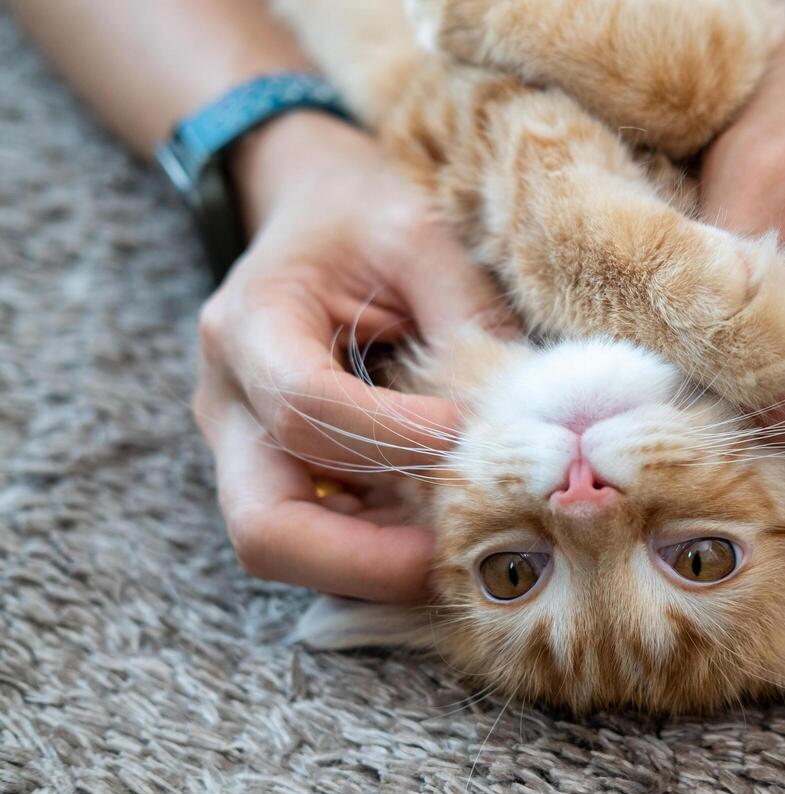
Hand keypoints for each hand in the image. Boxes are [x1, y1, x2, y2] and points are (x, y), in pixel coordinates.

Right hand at [192, 113, 511, 600]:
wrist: (310, 214)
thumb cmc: (364, 216)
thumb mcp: (420, 236)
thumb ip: (467, 316)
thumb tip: (535, 415)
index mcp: (249, 325)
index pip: (306, 410)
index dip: (392, 438)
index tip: (464, 433)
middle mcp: (228, 404)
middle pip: (265, 527)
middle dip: (366, 560)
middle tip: (461, 553)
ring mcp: (246, 452)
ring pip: (289, 551)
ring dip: (379, 567)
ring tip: (469, 547)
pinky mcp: (283, 478)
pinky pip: (322, 544)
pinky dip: (383, 554)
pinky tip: (452, 535)